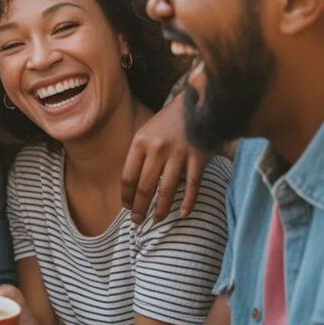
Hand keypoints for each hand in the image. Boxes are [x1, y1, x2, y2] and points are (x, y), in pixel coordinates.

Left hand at [121, 91, 209, 223]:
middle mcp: (157, 149)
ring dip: (161, 209)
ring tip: (156, 219)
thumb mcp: (146, 131)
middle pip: (145, 187)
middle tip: (137, 221)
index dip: (126, 195)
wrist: (197, 103)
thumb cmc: (168, 121)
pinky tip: (183, 214)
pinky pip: (192, 186)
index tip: (126, 206)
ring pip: (167, 190)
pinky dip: (188, 202)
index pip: (128, 176)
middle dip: (139, 207)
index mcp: (140, 142)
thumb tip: (132, 186)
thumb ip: (139, 155)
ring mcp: (179, 154)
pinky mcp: (198, 158)